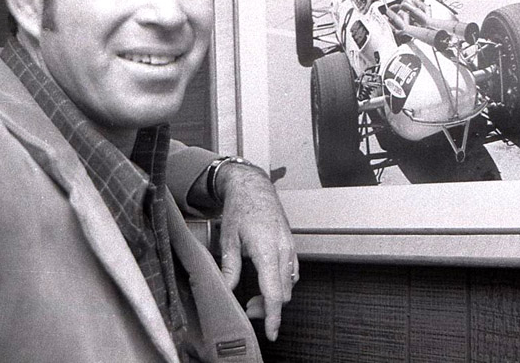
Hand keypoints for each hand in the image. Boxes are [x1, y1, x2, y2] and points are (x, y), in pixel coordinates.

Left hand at [217, 163, 296, 340]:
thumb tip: (226, 292)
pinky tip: (266, 281)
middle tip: (247, 307)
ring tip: (254, 296)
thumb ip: (230, 268)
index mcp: (267, 250)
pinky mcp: (291, 245)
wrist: (254, 186)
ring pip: (290, 284)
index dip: (273, 316)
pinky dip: (281, 283)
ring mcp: (290, 247)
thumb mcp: (228, 239)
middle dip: (268, 308)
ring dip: (275, 296)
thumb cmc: (241, 208)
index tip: (272, 332)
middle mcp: (283, 250)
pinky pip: (292, 272)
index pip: (274, 292)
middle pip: (284, 293)